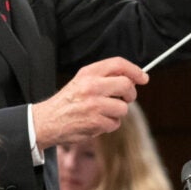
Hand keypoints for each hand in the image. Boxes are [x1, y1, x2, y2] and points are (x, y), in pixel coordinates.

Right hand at [32, 57, 146, 148]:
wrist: (47, 121)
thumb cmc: (68, 102)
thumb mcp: (82, 81)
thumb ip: (104, 77)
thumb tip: (133, 78)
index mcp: (88, 73)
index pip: (118, 64)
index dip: (135, 70)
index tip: (143, 78)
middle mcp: (92, 86)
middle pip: (126, 85)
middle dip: (130, 94)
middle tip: (125, 99)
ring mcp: (94, 104)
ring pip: (123, 107)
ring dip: (117, 113)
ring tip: (103, 113)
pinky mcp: (95, 122)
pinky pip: (115, 123)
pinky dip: (109, 125)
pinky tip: (96, 122)